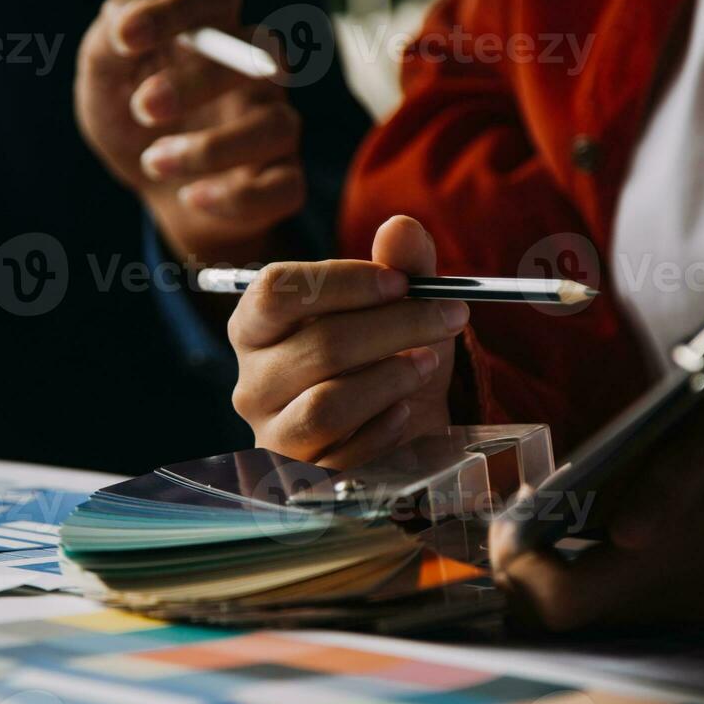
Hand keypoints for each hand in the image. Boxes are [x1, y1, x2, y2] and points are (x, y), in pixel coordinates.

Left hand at [74, 0, 301, 263]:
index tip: (128, 37)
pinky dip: (236, 197)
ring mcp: (275, 123)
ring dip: (211, 149)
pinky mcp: (282, 179)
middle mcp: (256, 71)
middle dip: (198, 81)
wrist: (155, 193)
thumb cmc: (132, 122)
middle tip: (143, 109)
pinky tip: (190, 197)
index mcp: (212, 32)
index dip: (178, 7)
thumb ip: (106, 44)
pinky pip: (285, 187)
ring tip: (153, 163)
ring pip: (277, 126)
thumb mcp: (103, 83)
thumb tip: (123, 19)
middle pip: (260, 52)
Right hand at [229, 216, 465, 467]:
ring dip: (391, 378)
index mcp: (256, 325)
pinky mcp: (304, 474)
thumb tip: (401, 229)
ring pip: (329, 403)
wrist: (396, 424)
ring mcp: (273, 432)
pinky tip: (406, 409)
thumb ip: (400, 263)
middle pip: (317, 346)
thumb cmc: (385, 353)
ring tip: (428, 363)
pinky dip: (386, 425)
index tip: (400, 281)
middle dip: (394, 327)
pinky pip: (348, 452)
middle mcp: (252, 380)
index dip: (341, 283)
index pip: (276, 291)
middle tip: (450, 315)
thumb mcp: (399, 303)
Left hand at [490, 348, 703, 629]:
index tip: (510, 519)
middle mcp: (687, 592)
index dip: (519, 569)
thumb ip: (678, 474)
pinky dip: (587, 566)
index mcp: (688, 551)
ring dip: (554, 567)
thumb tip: (627, 533)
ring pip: (589, 613)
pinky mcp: (702, 595)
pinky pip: (622, 601)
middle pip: (565, 616)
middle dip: (526, 569)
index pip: (565, 602)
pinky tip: (585, 521)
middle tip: (518, 512)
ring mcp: (695, 599)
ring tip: (551, 508)